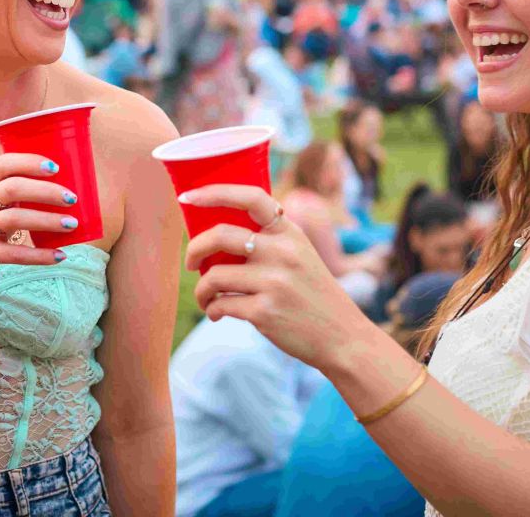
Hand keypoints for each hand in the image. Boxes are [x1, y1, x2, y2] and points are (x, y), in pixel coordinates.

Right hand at [0, 154, 81, 293]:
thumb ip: (15, 196)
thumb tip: (64, 191)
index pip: (2, 165)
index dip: (28, 162)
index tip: (55, 167)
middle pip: (12, 189)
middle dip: (45, 191)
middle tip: (72, 198)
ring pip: (15, 219)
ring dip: (47, 220)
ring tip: (71, 224)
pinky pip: (14, 254)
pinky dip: (40, 255)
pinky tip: (60, 256)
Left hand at [182, 183, 372, 370]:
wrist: (342, 336)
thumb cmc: (311, 294)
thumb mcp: (300, 254)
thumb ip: (268, 240)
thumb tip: (213, 235)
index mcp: (290, 233)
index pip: (251, 198)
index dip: (214, 193)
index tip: (188, 197)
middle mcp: (283, 253)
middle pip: (220, 235)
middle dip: (194, 249)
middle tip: (190, 263)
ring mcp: (274, 283)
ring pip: (213, 276)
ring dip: (201, 290)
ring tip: (206, 298)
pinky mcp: (265, 312)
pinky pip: (221, 305)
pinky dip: (212, 310)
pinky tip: (217, 314)